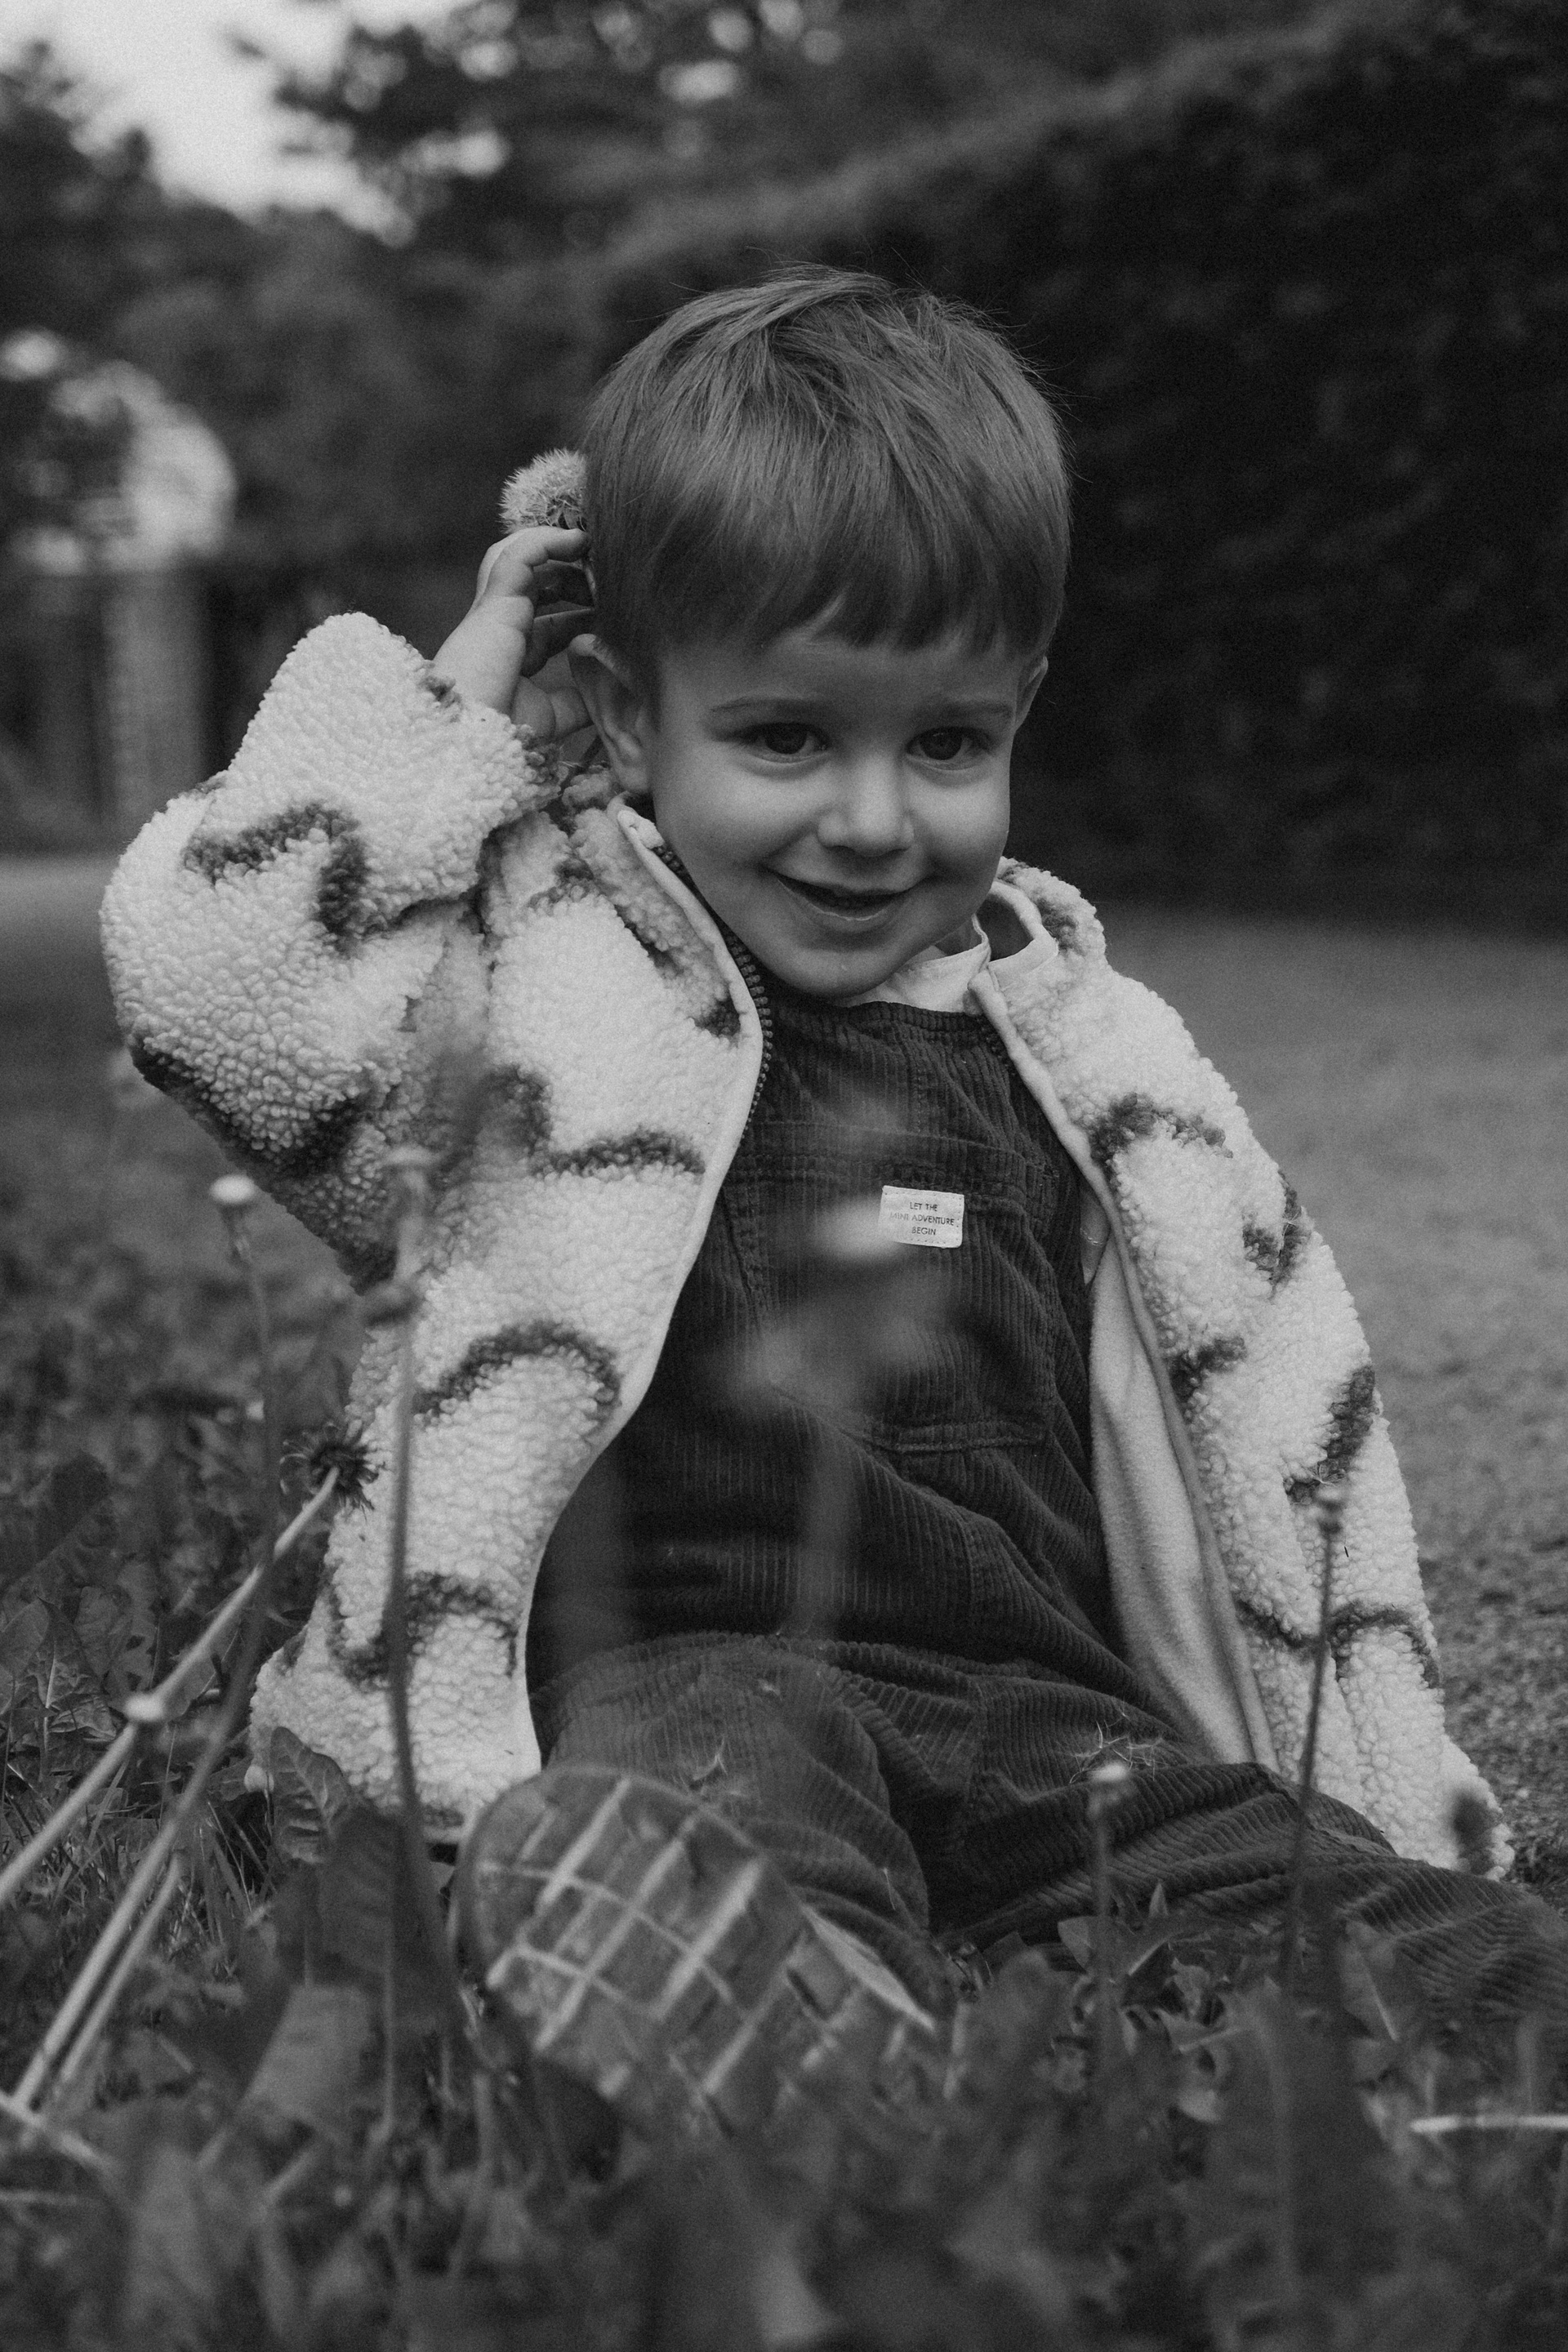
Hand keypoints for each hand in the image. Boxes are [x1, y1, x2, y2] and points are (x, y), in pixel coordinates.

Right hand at [433, 525, 594, 741]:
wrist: (474, 742)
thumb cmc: (505, 735)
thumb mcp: (552, 718)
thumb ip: (575, 702)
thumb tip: (602, 691)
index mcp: (513, 653)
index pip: (548, 619)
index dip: (581, 611)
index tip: (614, 611)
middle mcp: (502, 628)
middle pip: (535, 582)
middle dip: (573, 576)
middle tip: (609, 581)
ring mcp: (495, 612)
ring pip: (517, 557)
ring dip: (556, 548)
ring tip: (590, 544)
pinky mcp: (494, 604)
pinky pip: (517, 556)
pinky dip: (546, 541)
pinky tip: (577, 540)